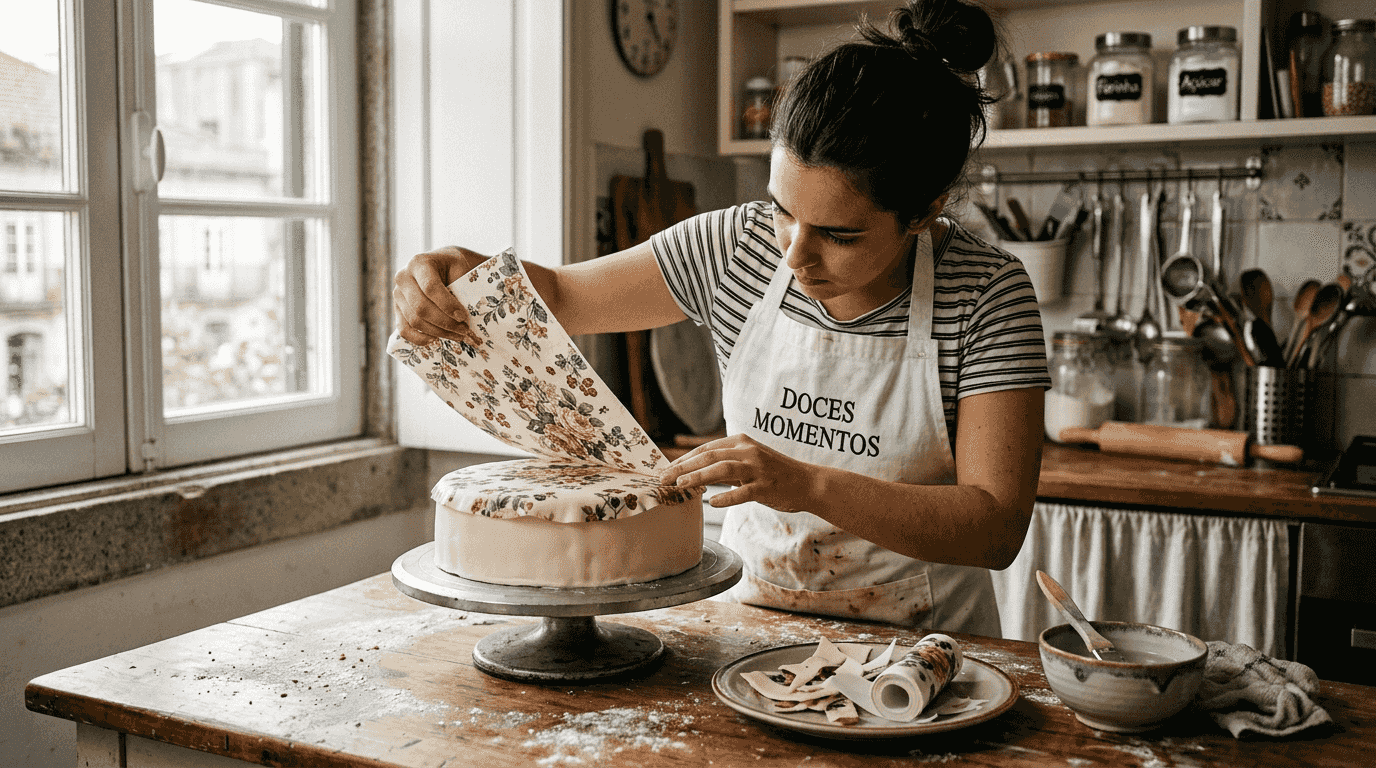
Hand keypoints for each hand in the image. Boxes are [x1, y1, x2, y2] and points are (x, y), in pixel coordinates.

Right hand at [392, 246, 488, 344]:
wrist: (442, 265)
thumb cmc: (454, 267)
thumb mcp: (460, 268)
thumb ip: (460, 287)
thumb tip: (464, 315)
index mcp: (419, 263)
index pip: (430, 288)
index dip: (447, 305)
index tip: (464, 317)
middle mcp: (403, 277)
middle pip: (421, 308)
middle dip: (445, 322)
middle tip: (464, 330)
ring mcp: (397, 294)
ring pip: (414, 321)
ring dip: (438, 332)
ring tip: (457, 335)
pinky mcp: (397, 310)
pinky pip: (404, 330)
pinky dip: (419, 338)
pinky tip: (436, 339)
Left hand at [659, 434, 819, 512]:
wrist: (807, 482)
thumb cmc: (774, 473)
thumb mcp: (748, 461)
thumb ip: (725, 464)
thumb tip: (694, 472)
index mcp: (742, 442)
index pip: (706, 448)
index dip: (684, 459)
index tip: (666, 469)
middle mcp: (748, 452)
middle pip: (709, 456)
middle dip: (683, 467)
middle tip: (663, 478)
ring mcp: (757, 469)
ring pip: (722, 469)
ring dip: (698, 477)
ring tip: (681, 486)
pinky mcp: (766, 487)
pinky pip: (742, 492)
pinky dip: (726, 497)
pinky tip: (711, 503)